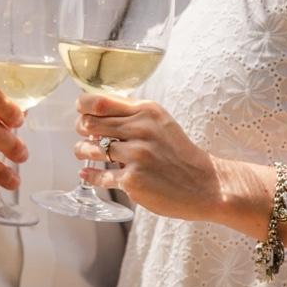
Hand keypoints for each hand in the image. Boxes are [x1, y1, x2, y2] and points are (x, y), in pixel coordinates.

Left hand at [74, 94, 227, 222]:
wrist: (205, 184)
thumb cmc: (180, 153)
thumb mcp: (161, 122)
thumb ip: (133, 114)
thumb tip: (97, 110)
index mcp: (146, 111)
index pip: (99, 102)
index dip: (83, 106)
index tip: (80, 111)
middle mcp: (140, 130)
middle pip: (90, 124)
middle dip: (81, 129)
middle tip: (82, 133)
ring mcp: (136, 156)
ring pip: (92, 149)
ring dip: (82, 151)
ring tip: (82, 152)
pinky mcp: (132, 180)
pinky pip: (101, 175)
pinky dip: (91, 175)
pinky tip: (86, 173)